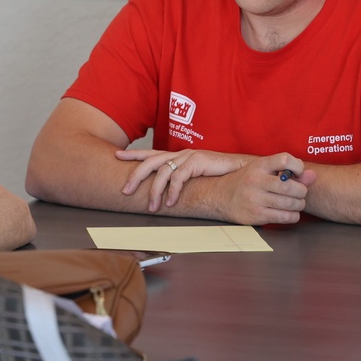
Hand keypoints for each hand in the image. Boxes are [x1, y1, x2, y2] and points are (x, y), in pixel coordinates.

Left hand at [117, 148, 314, 223]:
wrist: (245, 168)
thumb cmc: (221, 174)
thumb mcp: (197, 177)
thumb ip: (184, 181)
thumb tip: (167, 193)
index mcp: (178, 156)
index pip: (151, 154)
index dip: (133, 155)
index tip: (116, 156)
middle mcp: (180, 154)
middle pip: (151, 161)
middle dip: (135, 174)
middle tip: (125, 190)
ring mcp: (189, 156)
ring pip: (163, 170)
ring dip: (155, 190)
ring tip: (152, 206)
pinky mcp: (199, 161)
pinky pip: (180, 176)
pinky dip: (173, 190)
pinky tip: (170, 202)